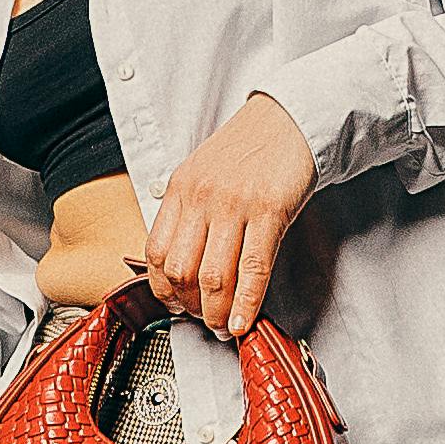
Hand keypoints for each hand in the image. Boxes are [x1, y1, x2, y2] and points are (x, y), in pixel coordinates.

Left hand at [142, 93, 316, 340]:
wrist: (288, 118)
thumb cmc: (249, 148)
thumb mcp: (203, 173)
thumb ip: (189, 211)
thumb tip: (182, 263)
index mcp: (180, 188)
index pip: (155, 252)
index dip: (162, 288)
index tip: (174, 305)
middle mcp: (202, 197)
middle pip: (181, 270)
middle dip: (189, 306)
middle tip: (201, 319)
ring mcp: (235, 204)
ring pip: (214, 276)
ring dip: (215, 311)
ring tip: (221, 325)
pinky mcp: (270, 210)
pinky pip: (253, 268)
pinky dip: (246, 302)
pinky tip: (243, 320)